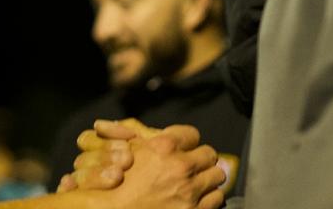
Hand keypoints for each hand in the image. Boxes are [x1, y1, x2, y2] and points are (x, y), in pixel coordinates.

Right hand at [62, 119, 224, 208]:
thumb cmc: (114, 187)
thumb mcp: (127, 153)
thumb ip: (147, 138)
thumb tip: (161, 132)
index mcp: (164, 147)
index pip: (193, 134)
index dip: (187, 142)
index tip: (184, 149)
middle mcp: (180, 167)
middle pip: (209, 154)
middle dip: (201, 160)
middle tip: (192, 167)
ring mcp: (189, 191)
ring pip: (218, 176)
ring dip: (207, 179)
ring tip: (195, 184)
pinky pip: (217, 198)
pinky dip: (208, 198)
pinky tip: (196, 199)